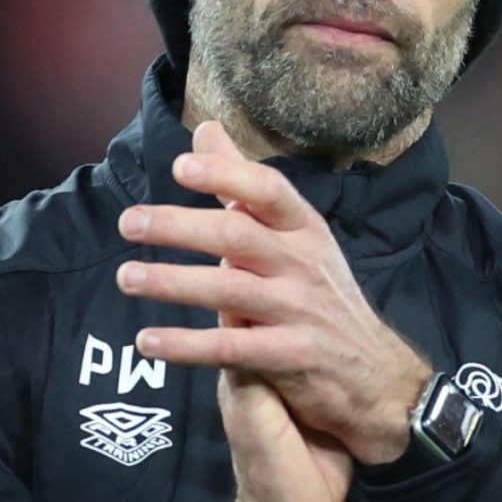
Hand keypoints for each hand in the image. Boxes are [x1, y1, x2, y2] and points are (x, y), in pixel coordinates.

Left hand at [115, 120, 434, 464]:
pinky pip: (229, 350)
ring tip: (126, 277)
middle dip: (179, 227)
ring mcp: (298, 311)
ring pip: (228, 291)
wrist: (375, 372)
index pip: (267, 190)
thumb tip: (205, 130)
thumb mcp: (295, 234)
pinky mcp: (289, 358)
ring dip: (173, 283)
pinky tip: (148, 341)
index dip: (225, 175)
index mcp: (304, 229)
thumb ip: (243, 185)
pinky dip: (185, 345)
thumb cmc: (320, 292)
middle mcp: (303, 264)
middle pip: (238, 236)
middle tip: (130, 222)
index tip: (179, 167)